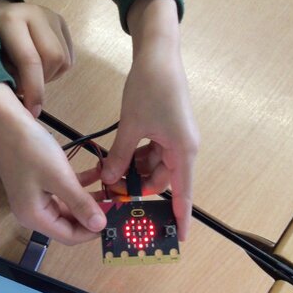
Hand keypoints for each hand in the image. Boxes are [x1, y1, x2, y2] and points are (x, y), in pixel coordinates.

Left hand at [0, 0, 73, 117]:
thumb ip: (6, 77)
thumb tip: (25, 99)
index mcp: (11, 21)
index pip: (30, 59)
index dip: (34, 89)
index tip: (32, 111)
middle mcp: (35, 14)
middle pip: (54, 58)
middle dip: (43, 82)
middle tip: (28, 90)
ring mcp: (51, 16)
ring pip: (64, 60)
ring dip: (50, 77)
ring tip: (32, 77)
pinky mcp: (61, 23)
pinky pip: (69, 57)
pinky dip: (56, 70)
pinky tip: (41, 67)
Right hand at [0, 83, 105, 244]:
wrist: (6, 122)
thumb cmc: (29, 149)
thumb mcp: (60, 178)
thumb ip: (80, 204)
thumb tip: (100, 226)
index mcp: (34, 216)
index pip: (69, 236)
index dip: (93, 231)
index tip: (114, 217)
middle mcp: (33, 212)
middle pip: (69, 222)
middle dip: (93, 213)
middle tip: (116, 200)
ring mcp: (35, 197)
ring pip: (69, 206)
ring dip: (89, 197)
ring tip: (111, 186)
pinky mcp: (38, 183)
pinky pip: (63, 191)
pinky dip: (79, 184)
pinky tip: (97, 172)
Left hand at [101, 0, 198, 240]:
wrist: (158, 54)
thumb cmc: (150, 88)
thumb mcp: (131, 126)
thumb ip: (121, 156)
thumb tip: (109, 179)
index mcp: (182, 151)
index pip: (183, 193)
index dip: (181, 217)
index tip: (180, 238)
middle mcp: (183, 147)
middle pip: (162, 179)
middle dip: (139, 187)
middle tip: (114, 192)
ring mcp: (175, 138)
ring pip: (154, 165)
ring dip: (134, 170)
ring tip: (110, 172)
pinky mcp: (167, 128)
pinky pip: (152, 151)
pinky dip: (136, 156)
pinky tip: (118, 156)